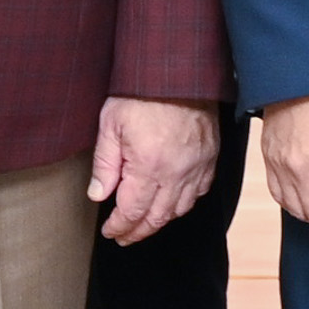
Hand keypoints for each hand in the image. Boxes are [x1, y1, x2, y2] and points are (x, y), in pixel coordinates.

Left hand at [91, 97, 220, 244]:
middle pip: (157, 218)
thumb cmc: (141, 94)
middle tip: (124, 236)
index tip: (110, 232)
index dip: (119, 226)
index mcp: (148, 167)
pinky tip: (173, 202)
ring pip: (180, 209)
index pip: (133, 211)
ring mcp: (197, 166)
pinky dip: (184, 203)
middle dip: (138, 231)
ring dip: (160, 221)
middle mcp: (176, 173)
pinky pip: (200, 191)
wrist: (178, 72)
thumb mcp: (111, 125)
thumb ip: (104, 164)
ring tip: (145, 223)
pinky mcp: (210, 157)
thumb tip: (98, 194)